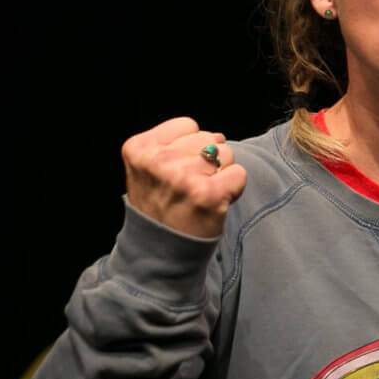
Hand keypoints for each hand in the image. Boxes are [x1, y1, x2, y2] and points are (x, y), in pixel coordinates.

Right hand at [121, 117, 247, 237]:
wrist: (159, 253)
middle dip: (207, 160)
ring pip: (226, 153)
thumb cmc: (160, 207)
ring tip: (200, 195)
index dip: (189, 148)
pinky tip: (214, 202)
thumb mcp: (149, 169)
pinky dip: (234, 188)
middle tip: (189, 188)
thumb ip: (176, 145)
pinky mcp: (208, 194)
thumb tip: (219, 136)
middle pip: (208, 138)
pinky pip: (239, 174)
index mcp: (139, 148)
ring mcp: (182, 177)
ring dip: (221, 174)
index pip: (188, 125)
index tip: (177, 172)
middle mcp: (158, 160)